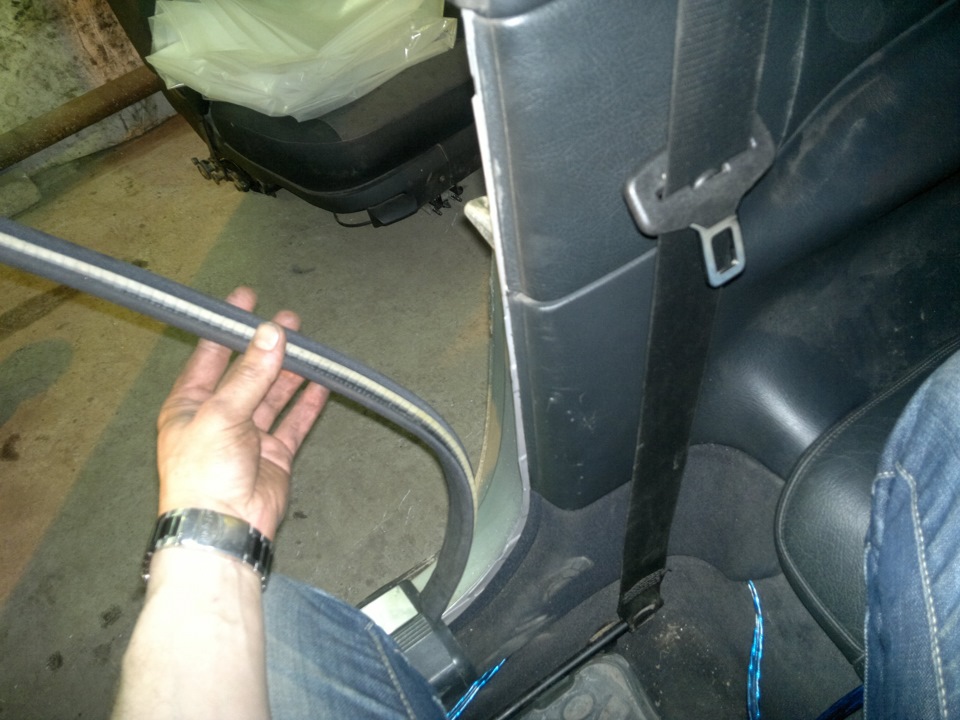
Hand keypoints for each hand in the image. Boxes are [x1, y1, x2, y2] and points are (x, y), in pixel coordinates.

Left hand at [155, 287, 328, 538]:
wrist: (223, 527)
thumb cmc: (203, 473)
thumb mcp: (221, 414)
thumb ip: (250, 374)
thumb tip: (272, 334)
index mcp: (189, 405)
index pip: (209, 355)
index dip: (228, 327)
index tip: (246, 301)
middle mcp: (218, 417)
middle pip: (246, 373)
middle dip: (267, 347)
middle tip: (289, 321)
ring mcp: (248, 436)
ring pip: (272, 394)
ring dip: (289, 371)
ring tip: (309, 345)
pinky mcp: (274, 454)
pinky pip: (294, 422)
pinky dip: (308, 403)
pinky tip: (322, 382)